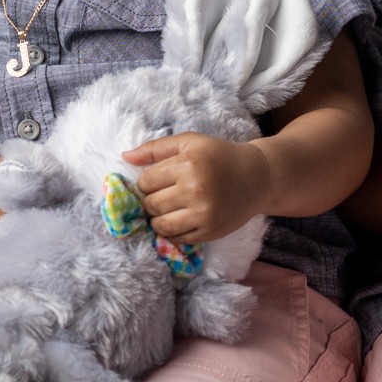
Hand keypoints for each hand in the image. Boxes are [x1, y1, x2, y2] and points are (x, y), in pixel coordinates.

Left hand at [123, 134, 271, 243]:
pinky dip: (174, 231)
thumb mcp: (189, 143)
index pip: (146, 183)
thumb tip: (124, 157)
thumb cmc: (219, 156)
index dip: (147, 183)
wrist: (257, 177)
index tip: (159, 181)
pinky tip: (183, 219)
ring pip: (161, 225)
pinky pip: (178, 238)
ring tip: (171, 209)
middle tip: (164, 196)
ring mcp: (204, 213)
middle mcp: (195, 190)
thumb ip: (155, 148)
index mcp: (188, 165)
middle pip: (151, 205)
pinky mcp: (211, 231)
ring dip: (159, 219)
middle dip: (152, 202)